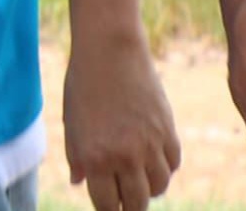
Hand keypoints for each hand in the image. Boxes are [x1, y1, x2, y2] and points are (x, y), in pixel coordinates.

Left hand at [61, 29, 180, 210]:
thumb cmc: (84, 85)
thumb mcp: (72, 123)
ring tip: (138, 178)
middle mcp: (124, 156)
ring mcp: (149, 144)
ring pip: (159, 187)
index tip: (109, 207)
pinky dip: (165, 167)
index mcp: (95, 157)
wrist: (110, 49)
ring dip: (149, 188)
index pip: (106, 205)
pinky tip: (153, 159)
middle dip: (130, 206)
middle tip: (126, 200)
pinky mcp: (168, 130)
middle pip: (136, 204)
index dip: (108, 210)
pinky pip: (173, 164)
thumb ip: (77, 158)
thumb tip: (80, 184)